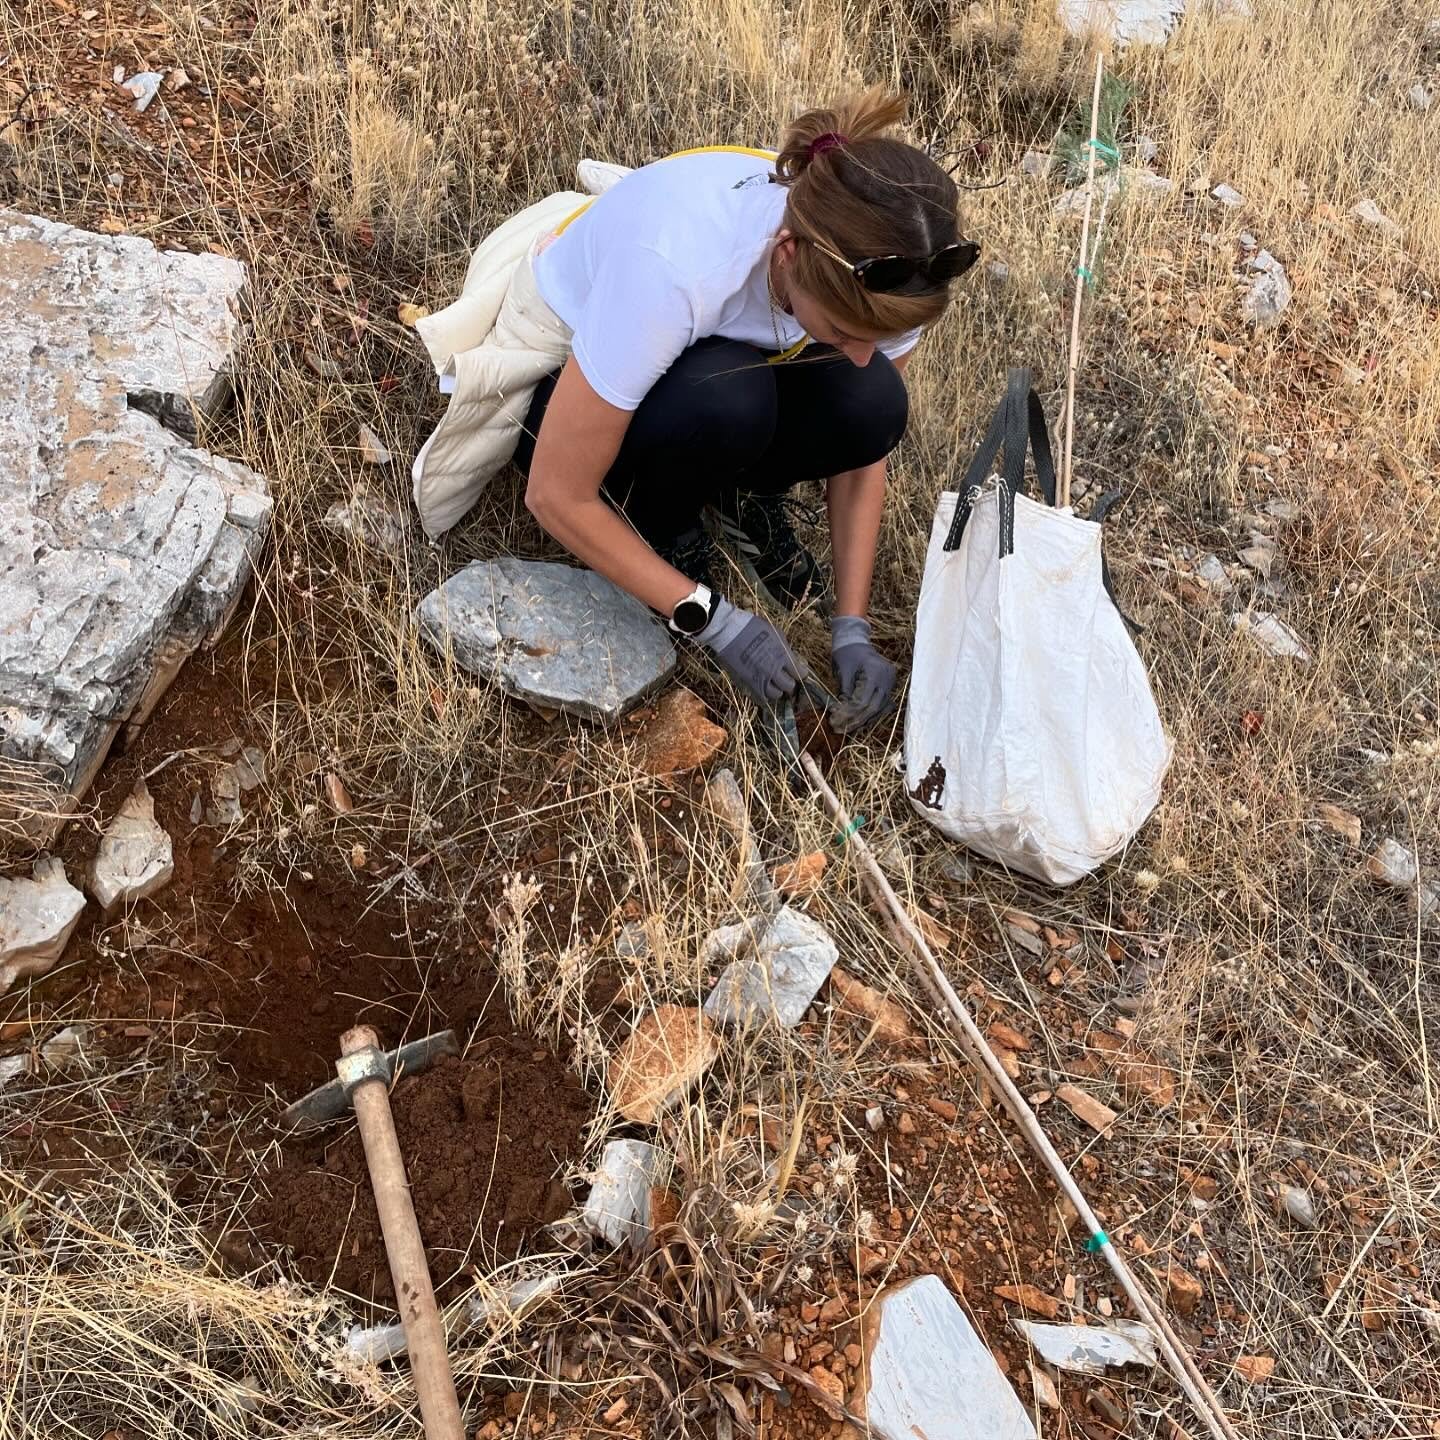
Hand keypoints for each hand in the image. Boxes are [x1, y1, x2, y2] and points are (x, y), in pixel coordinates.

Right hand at [696, 598, 802, 705]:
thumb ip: (785, 648)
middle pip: (789, 686)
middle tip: (787, 678)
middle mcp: (773, 670)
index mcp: (783, 656)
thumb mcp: (775, 633)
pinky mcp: (747, 682)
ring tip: (774, 683)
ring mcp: (759, 678)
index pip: (800, 674)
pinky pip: (760, 697)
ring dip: (778, 690)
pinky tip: (764, 688)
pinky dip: (765, 695)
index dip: (800, 674)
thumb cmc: (752, 627)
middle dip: (790, 683)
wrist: (729, 630)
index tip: (798, 672)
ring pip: (776, 694)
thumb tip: (792, 659)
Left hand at [830, 615, 896, 731]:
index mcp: (875, 672)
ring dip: (865, 720)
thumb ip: (844, 692)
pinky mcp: (889, 684)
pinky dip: (872, 713)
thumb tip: (841, 714)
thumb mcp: (842, 671)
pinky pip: (883, 703)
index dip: (850, 714)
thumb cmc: (846, 654)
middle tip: (841, 729)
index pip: (864, 701)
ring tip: (849, 728)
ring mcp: (891, 681)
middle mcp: (887, 677)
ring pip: (880, 708)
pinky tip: (860, 721)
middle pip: (874, 707)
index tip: (836, 722)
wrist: (855, 640)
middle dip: (857, 721)